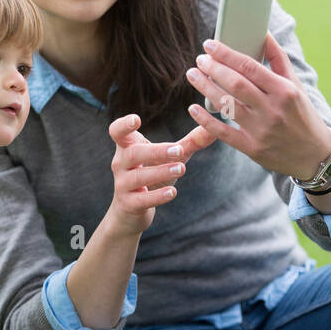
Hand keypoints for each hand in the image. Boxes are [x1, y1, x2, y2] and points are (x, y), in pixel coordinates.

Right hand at [105, 113, 215, 236]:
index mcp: (127, 147)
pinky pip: (142, 199)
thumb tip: (212, 128)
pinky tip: (172, 193)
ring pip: (138, 177)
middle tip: (178, 150)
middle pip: (133, 154)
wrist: (131, 210)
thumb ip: (189, 143)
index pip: (117, 132)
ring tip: (181, 168)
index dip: (124, 125)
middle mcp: (121, 164)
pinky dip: (157, 196)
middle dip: (156, 151)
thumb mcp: (169, 158)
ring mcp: (123, 184)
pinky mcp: (129, 204)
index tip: (137, 119)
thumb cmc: (151, 176)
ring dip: (161, 171)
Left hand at [185, 33, 330, 179]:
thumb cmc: (302, 114)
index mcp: (285, 91)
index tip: (209, 44)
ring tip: (193, 75)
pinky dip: (205, 120)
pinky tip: (193, 108)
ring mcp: (261, 130)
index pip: (250, 67)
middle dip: (213, 69)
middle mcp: (273, 110)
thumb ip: (278, 59)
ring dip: (205, 88)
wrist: (315, 154)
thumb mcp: (295, 85)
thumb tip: (264, 34)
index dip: (226, 54)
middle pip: (235, 84)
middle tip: (200, 59)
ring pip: (226, 106)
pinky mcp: (252, 148)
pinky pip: (223, 132)